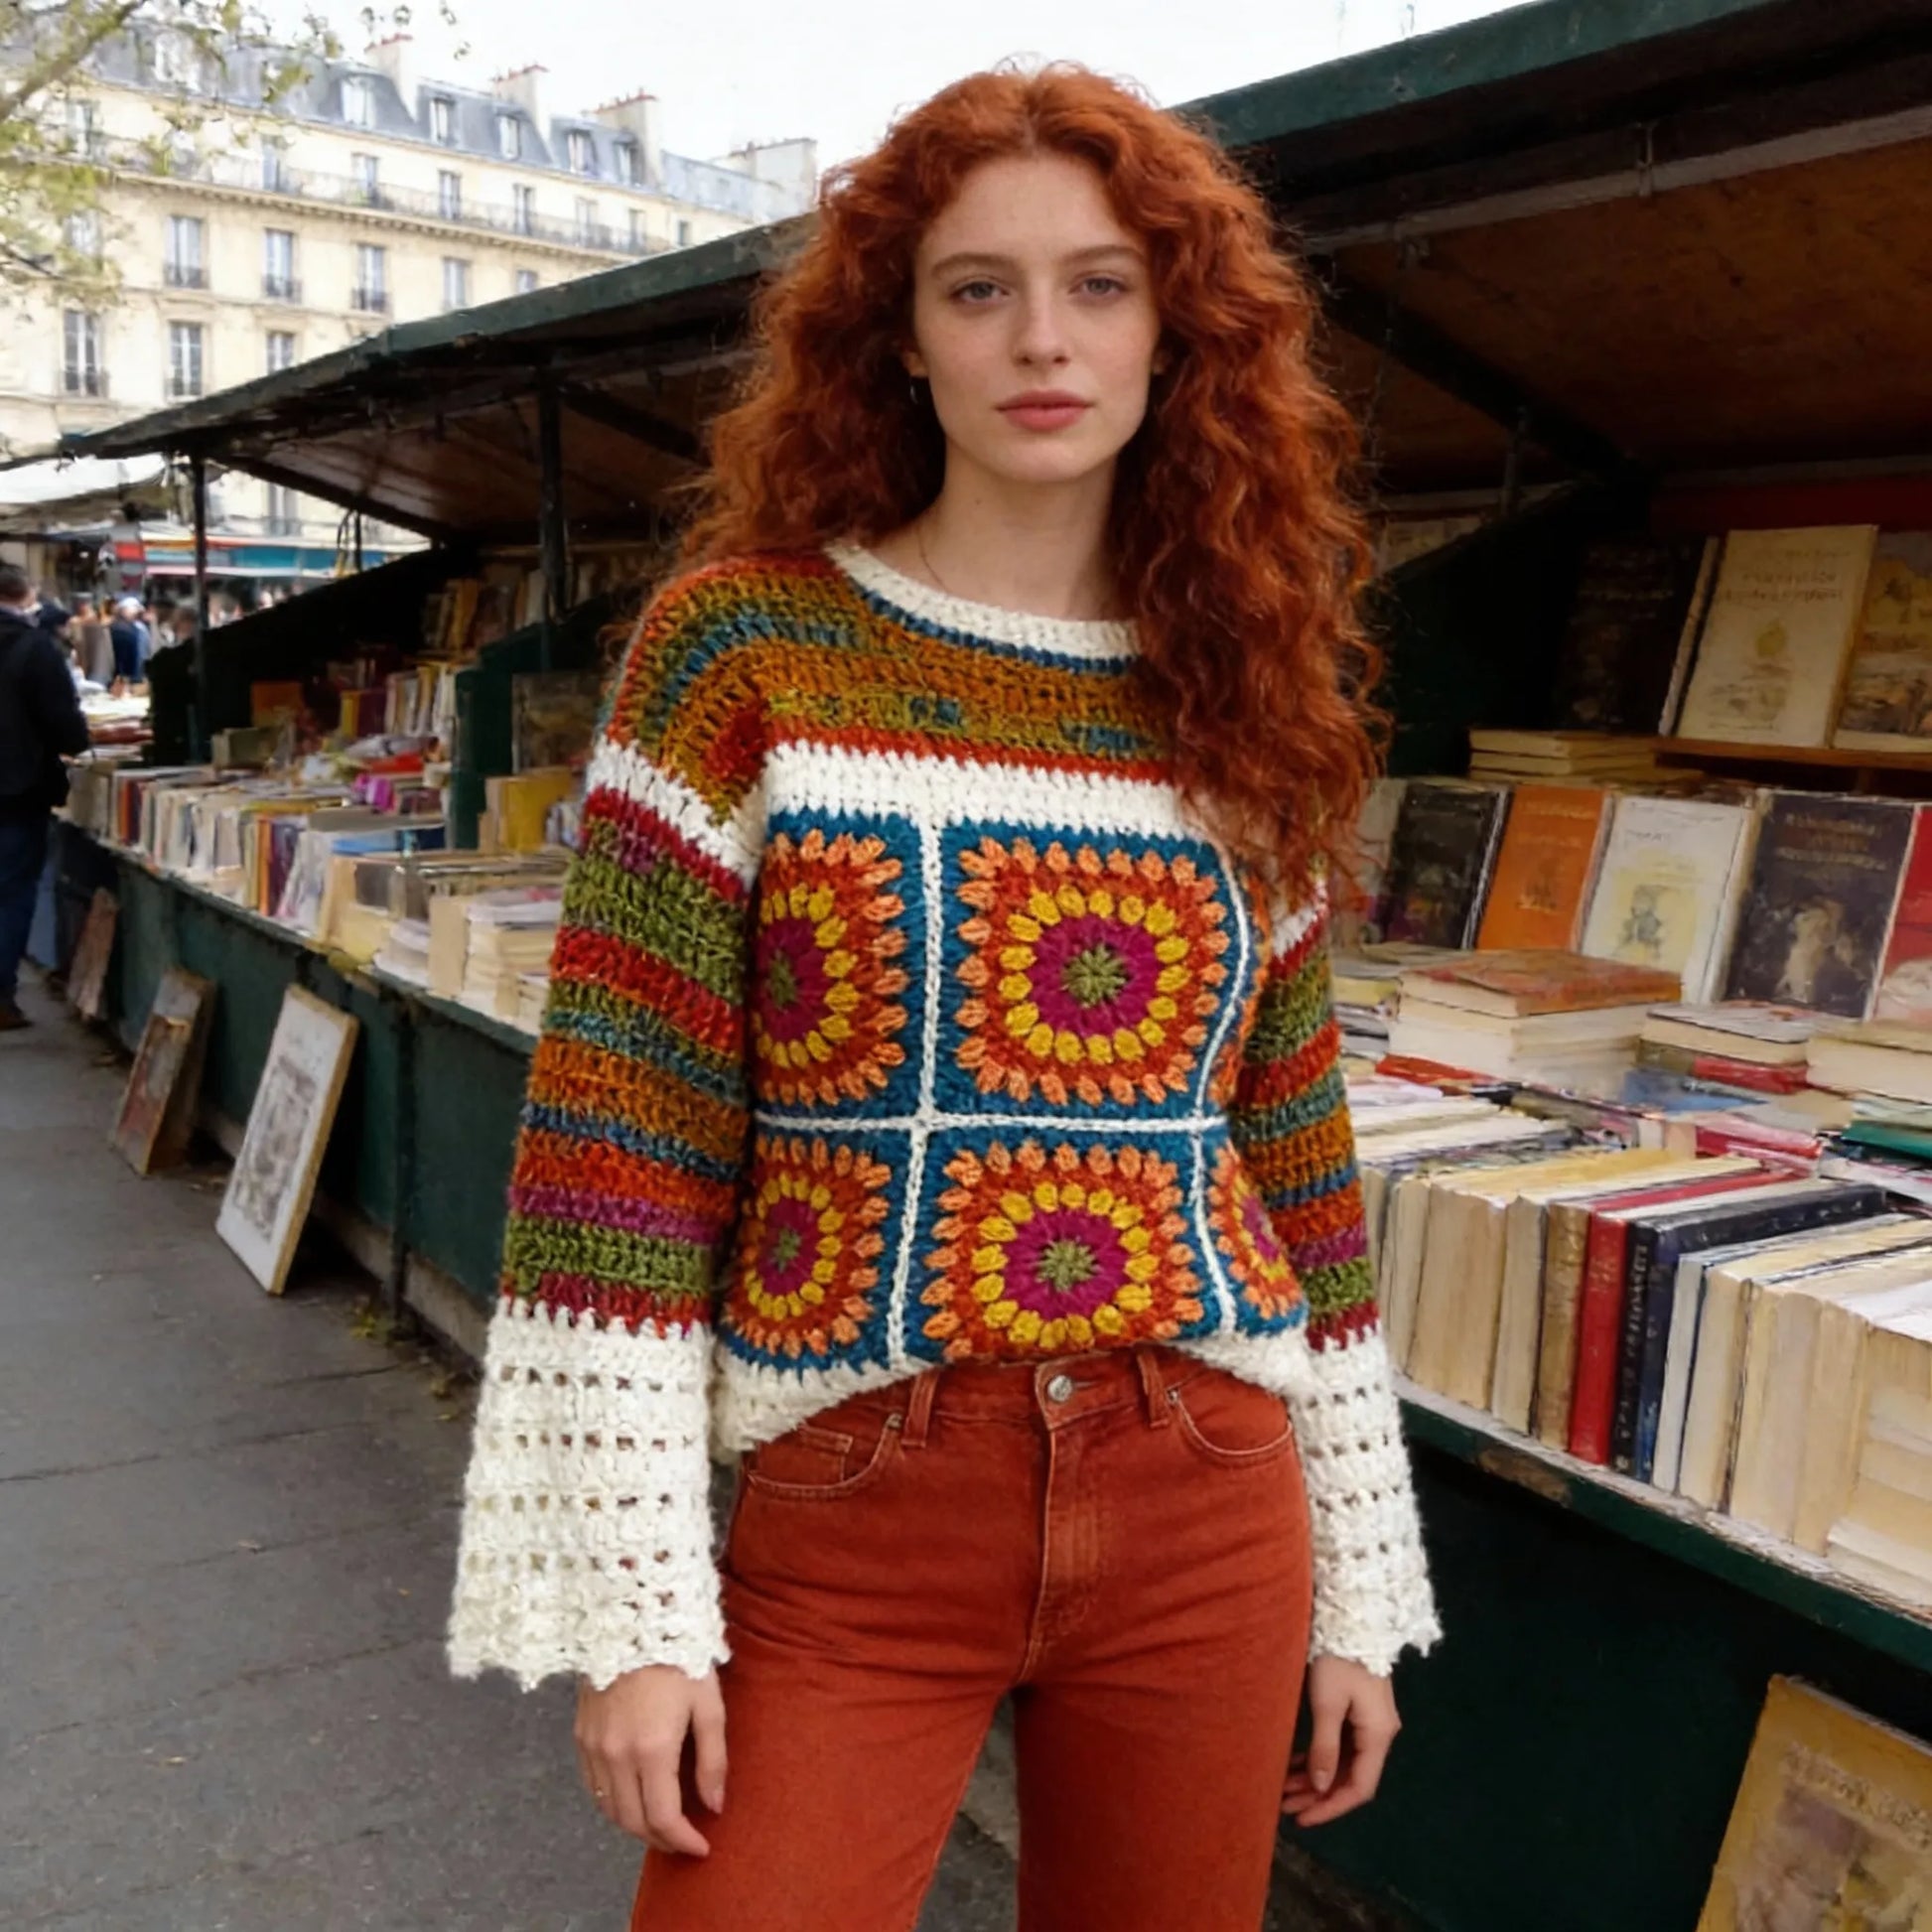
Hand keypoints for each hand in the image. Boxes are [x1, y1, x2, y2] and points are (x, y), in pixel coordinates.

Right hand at [575, 1664, 726, 1855]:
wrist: (633, 1617)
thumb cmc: (679, 1656)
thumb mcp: (708, 1703)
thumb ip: (712, 1760)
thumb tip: (715, 1806)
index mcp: (652, 1749)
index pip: (663, 1818)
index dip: (683, 1841)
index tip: (701, 1847)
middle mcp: (616, 1755)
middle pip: (633, 1822)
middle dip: (660, 1840)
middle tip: (683, 1840)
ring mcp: (593, 1746)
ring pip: (609, 1809)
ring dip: (635, 1825)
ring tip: (661, 1824)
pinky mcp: (580, 1734)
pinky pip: (593, 1786)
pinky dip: (612, 1803)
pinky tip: (631, 1798)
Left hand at [1281, 1656, 1399, 1827]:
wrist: (1352, 1618)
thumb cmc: (1339, 1659)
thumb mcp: (1327, 1703)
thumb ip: (1325, 1747)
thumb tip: (1321, 1787)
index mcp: (1377, 1736)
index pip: (1359, 1788)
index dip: (1331, 1808)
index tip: (1302, 1818)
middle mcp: (1379, 1734)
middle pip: (1351, 1777)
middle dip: (1318, 1794)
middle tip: (1284, 1805)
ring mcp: (1371, 1722)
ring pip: (1344, 1762)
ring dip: (1316, 1777)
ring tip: (1283, 1789)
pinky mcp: (1359, 1711)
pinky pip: (1341, 1745)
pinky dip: (1319, 1757)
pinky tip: (1294, 1764)